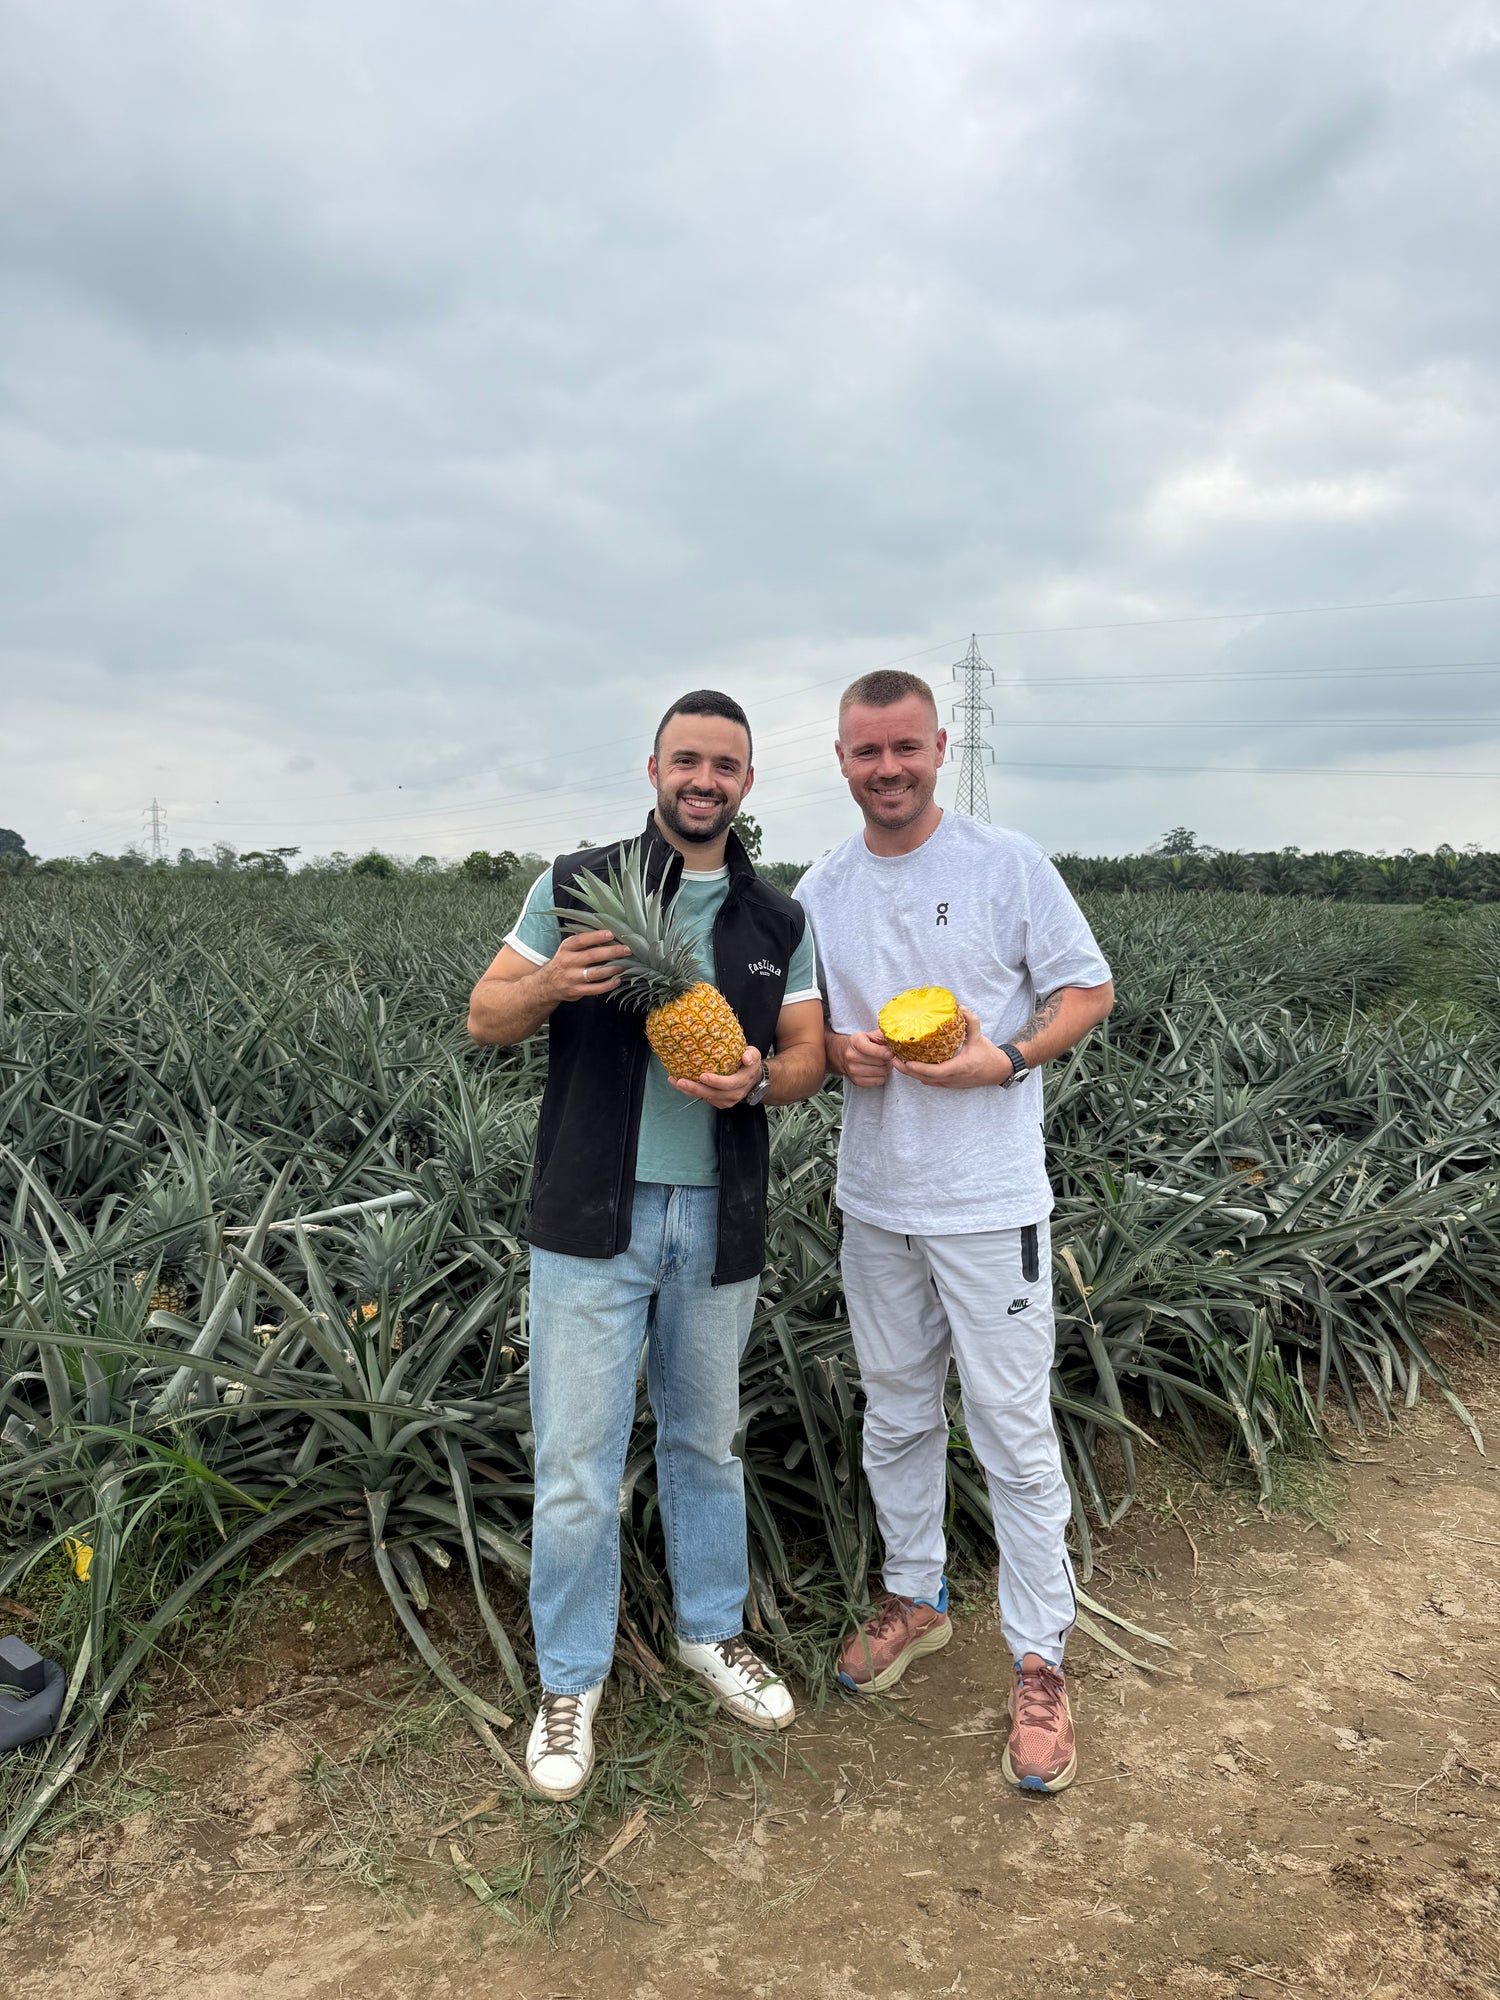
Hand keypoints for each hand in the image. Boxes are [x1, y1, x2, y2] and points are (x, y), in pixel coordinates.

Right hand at [541, 929, 631, 1003]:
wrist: (547, 984)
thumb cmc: (564, 962)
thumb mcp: (567, 949)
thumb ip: (583, 942)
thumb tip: (608, 934)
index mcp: (566, 948)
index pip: (581, 940)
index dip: (596, 936)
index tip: (611, 933)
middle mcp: (568, 962)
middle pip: (592, 956)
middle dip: (612, 952)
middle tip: (626, 949)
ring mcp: (572, 978)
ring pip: (596, 973)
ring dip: (613, 968)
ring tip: (625, 965)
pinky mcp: (576, 991)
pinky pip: (595, 989)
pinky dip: (608, 985)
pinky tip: (617, 980)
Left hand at [673, 1045, 763, 1106]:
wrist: (752, 1079)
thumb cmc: (749, 1064)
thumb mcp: (754, 1055)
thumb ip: (751, 1055)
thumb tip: (745, 1057)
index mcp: (742, 1081)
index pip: (729, 1084)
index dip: (716, 1081)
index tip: (702, 1076)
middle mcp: (734, 1094)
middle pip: (713, 1094)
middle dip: (695, 1089)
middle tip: (680, 1081)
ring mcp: (726, 1100)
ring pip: (705, 1098)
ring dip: (689, 1091)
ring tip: (673, 1081)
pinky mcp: (719, 1102)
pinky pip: (703, 1099)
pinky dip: (691, 1092)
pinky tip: (678, 1084)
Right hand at [835, 1029, 895, 1088]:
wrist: (840, 1052)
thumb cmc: (858, 1043)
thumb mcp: (870, 1034)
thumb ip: (883, 1036)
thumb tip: (897, 1041)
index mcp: (856, 1042)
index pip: (876, 1050)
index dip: (887, 1052)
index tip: (891, 1052)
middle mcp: (852, 1056)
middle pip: (881, 1062)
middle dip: (888, 1059)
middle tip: (886, 1056)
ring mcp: (853, 1070)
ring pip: (882, 1072)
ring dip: (885, 1068)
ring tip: (881, 1062)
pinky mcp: (857, 1081)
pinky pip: (879, 1081)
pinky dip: (881, 1076)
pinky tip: (877, 1069)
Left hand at [893, 1009, 1013, 1089]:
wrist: (999, 1071)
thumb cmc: (989, 1055)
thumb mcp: (980, 1036)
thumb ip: (971, 1021)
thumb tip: (959, 1007)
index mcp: (958, 1068)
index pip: (933, 1072)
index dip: (917, 1068)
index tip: (903, 1061)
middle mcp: (952, 1079)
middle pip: (924, 1078)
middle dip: (907, 1071)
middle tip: (893, 1059)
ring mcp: (950, 1084)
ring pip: (926, 1081)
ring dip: (912, 1074)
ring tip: (899, 1061)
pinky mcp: (950, 1084)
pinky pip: (931, 1082)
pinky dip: (920, 1075)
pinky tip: (913, 1065)